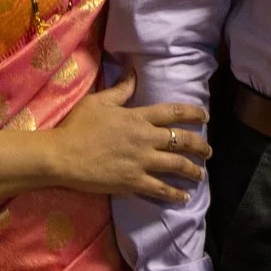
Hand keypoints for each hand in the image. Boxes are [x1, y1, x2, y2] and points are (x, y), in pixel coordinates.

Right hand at [42, 80, 207, 201]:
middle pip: (181, 140)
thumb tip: (134, 73)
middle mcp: (145, 139)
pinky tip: (185, 197)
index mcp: (138, 118)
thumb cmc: (78, 126)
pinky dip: (175, 193)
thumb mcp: (99, 101)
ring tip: (201, 174)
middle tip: (208, 151)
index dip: (193, 114)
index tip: (205, 117)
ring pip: (176, 165)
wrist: (62, 155)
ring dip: (193, 170)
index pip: (173, 113)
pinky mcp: (133, 182)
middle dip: (199, 146)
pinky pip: (160, 189)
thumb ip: (121, 89)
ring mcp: (141, 162)